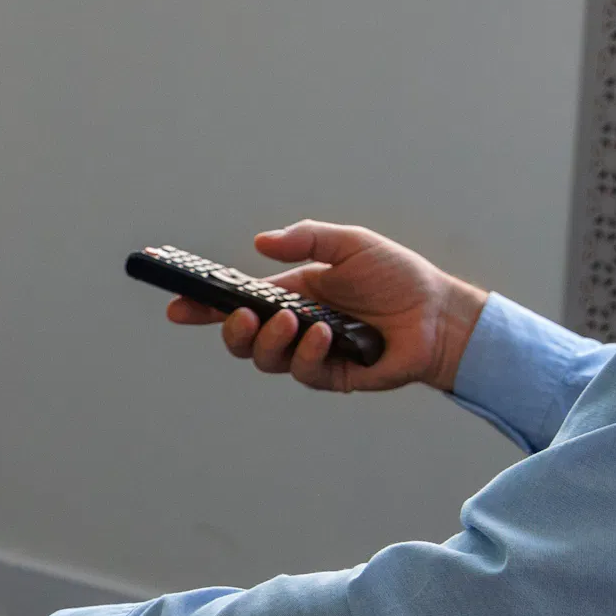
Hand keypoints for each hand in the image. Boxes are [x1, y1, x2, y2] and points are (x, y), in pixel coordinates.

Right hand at [165, 220, 485, 393]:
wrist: (440, 315)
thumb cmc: (398, 277)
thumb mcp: (350, 243)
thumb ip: (306, 239)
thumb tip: (259, 244)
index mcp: (290, 292)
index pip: (235, 301)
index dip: (202, 305)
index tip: (175, 304)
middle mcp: (294, 325)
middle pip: (240, 338)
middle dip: (230, 330)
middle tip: (241, 315)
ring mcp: (310, 353)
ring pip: (264, 359)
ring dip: (270, 341)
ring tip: (294, 322)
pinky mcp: (332, 375)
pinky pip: (303, 372)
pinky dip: (307, 353)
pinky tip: (325, 335)